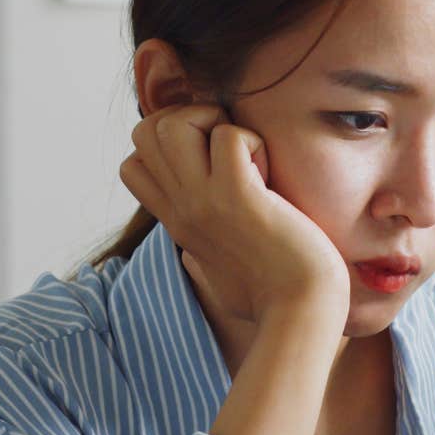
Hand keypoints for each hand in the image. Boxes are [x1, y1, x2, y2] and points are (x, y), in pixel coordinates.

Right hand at [120, 104, 347, 324]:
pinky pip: (229, 137)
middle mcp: (182, 209)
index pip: (134, 165)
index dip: (168, 146)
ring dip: (213, 123)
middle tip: (230, 148)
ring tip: (246, 155)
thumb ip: (199, 257)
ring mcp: (205, 202)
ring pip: (172, 125)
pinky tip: (269, 175)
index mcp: (178, 223)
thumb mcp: (216, 278)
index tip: (210, 161)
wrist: (300, 314)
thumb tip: (193, 255)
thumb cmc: (270, 300)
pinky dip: (252, 141)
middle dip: (188, 120)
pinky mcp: (239, 197)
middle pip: (146, 131)